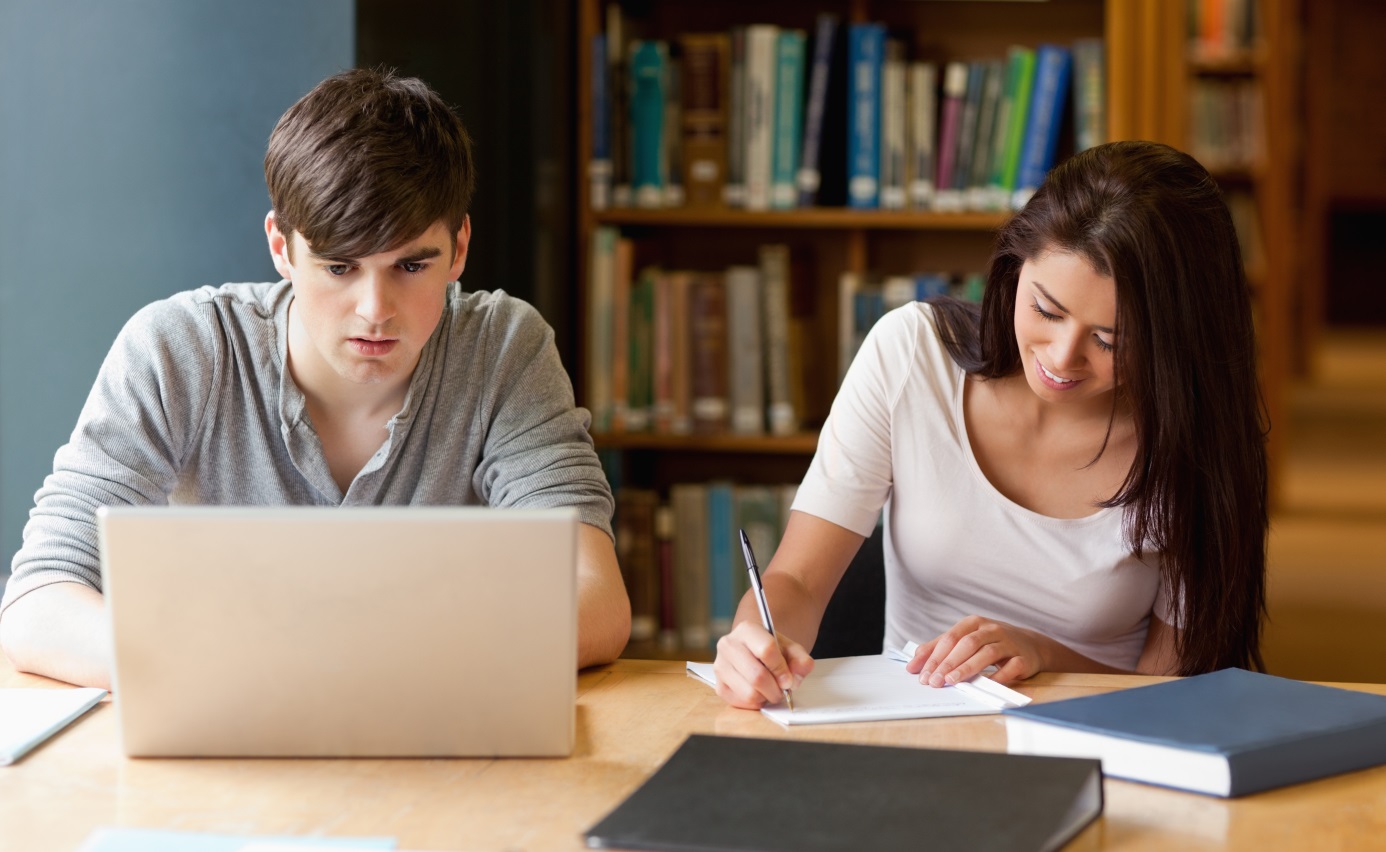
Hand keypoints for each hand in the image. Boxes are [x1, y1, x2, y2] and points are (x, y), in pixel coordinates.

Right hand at [712, 621, 813, 708]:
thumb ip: (800, 660)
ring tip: (771, 690)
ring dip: (766, 697)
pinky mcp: (719, 685)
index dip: (781, 669)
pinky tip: (759, 693)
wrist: (753, 652)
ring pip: (749, 692)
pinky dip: (756, 703)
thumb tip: (794, 678)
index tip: (789, 679)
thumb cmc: (772, 650)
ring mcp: (720, 666)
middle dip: (775, 688)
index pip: (766, 649)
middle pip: (757, 675)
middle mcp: (728, 645)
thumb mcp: (790, 649)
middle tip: (782, 690)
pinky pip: (741, 702)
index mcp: (747, 630)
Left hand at [905, 615, 1048, 686]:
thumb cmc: (993, 643)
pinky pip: (1010, 667)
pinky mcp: (1023, 658)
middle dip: (947, 663)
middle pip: (966, 644)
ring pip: (986, 653)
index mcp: (973, 623)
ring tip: (952, 681)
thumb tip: (914, 663)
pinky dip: (997, 677)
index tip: (920, 673)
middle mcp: (991, 629)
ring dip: (967, 668)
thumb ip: (940, 648)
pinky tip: (985, 685)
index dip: (933, 656)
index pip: (949, 638)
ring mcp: (1008, 642)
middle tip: (934, 681)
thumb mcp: (967, 639)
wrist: (1032, 645)